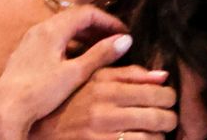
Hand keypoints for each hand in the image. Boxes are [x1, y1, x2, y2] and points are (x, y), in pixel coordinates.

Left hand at [0, 6, 145, 139]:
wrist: (4, 111)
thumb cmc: (39, 92)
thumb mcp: (75, 74)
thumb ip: (101, 55)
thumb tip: (126, 40)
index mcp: (52, 29)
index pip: (87, 12)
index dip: (109, 20)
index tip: (124, 33)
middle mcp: (39, 30)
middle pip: (74, 18)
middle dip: (97, 26)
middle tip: (115, 40)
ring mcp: (30, 41)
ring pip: (62, 29)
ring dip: (84, 35)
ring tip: (100, 49)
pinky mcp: (25, 54)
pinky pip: (52, 40)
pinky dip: (69, 44)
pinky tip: (77, 60)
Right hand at [28, 65, 176, 139]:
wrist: (37, 130)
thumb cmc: (68, 100)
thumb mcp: (93, 78)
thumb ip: (128, 73)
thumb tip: (163, 75)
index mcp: (105, 88)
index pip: (157, 93)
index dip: (169, 97)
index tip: (166, 99)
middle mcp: (105, 112)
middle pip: (160, 117)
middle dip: (169, 119)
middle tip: (166, 118)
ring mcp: (102, 136)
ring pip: (152, 139)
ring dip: (159, 137)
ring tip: (154, 133)